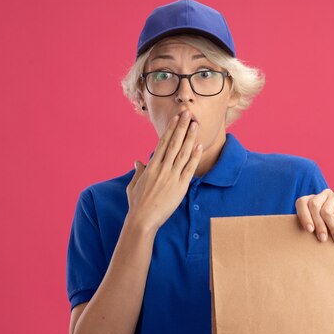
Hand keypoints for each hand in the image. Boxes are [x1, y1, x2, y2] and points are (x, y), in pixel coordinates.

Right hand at [125, 110, 202, 232]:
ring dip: (189, 137)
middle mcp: (161, 168)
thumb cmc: (137, 204)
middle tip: (188, 113)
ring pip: (182, 153)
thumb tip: (138, 161)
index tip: (176, 119)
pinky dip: (194, 157)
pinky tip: (199, 146)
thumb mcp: (134, 185)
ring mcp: (171, 177)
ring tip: (195, 124)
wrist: (142, 219)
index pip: (162, 143)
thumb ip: (138, 172)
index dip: (170, 129)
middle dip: (181, 127)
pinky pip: (189, 169)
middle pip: (173, 143)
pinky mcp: (179, 187)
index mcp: (151, 166)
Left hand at [295, 189, 333, 242]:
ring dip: (331, 227)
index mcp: (311, 200)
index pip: (302, 202)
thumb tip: (303, 236)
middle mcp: (323, 195)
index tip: (309, 230)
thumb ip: (312, 228)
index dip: (304, 216)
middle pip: (314, 206)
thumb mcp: (321, 229)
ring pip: (326, 210)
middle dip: (318, 224)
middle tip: (323, 239)